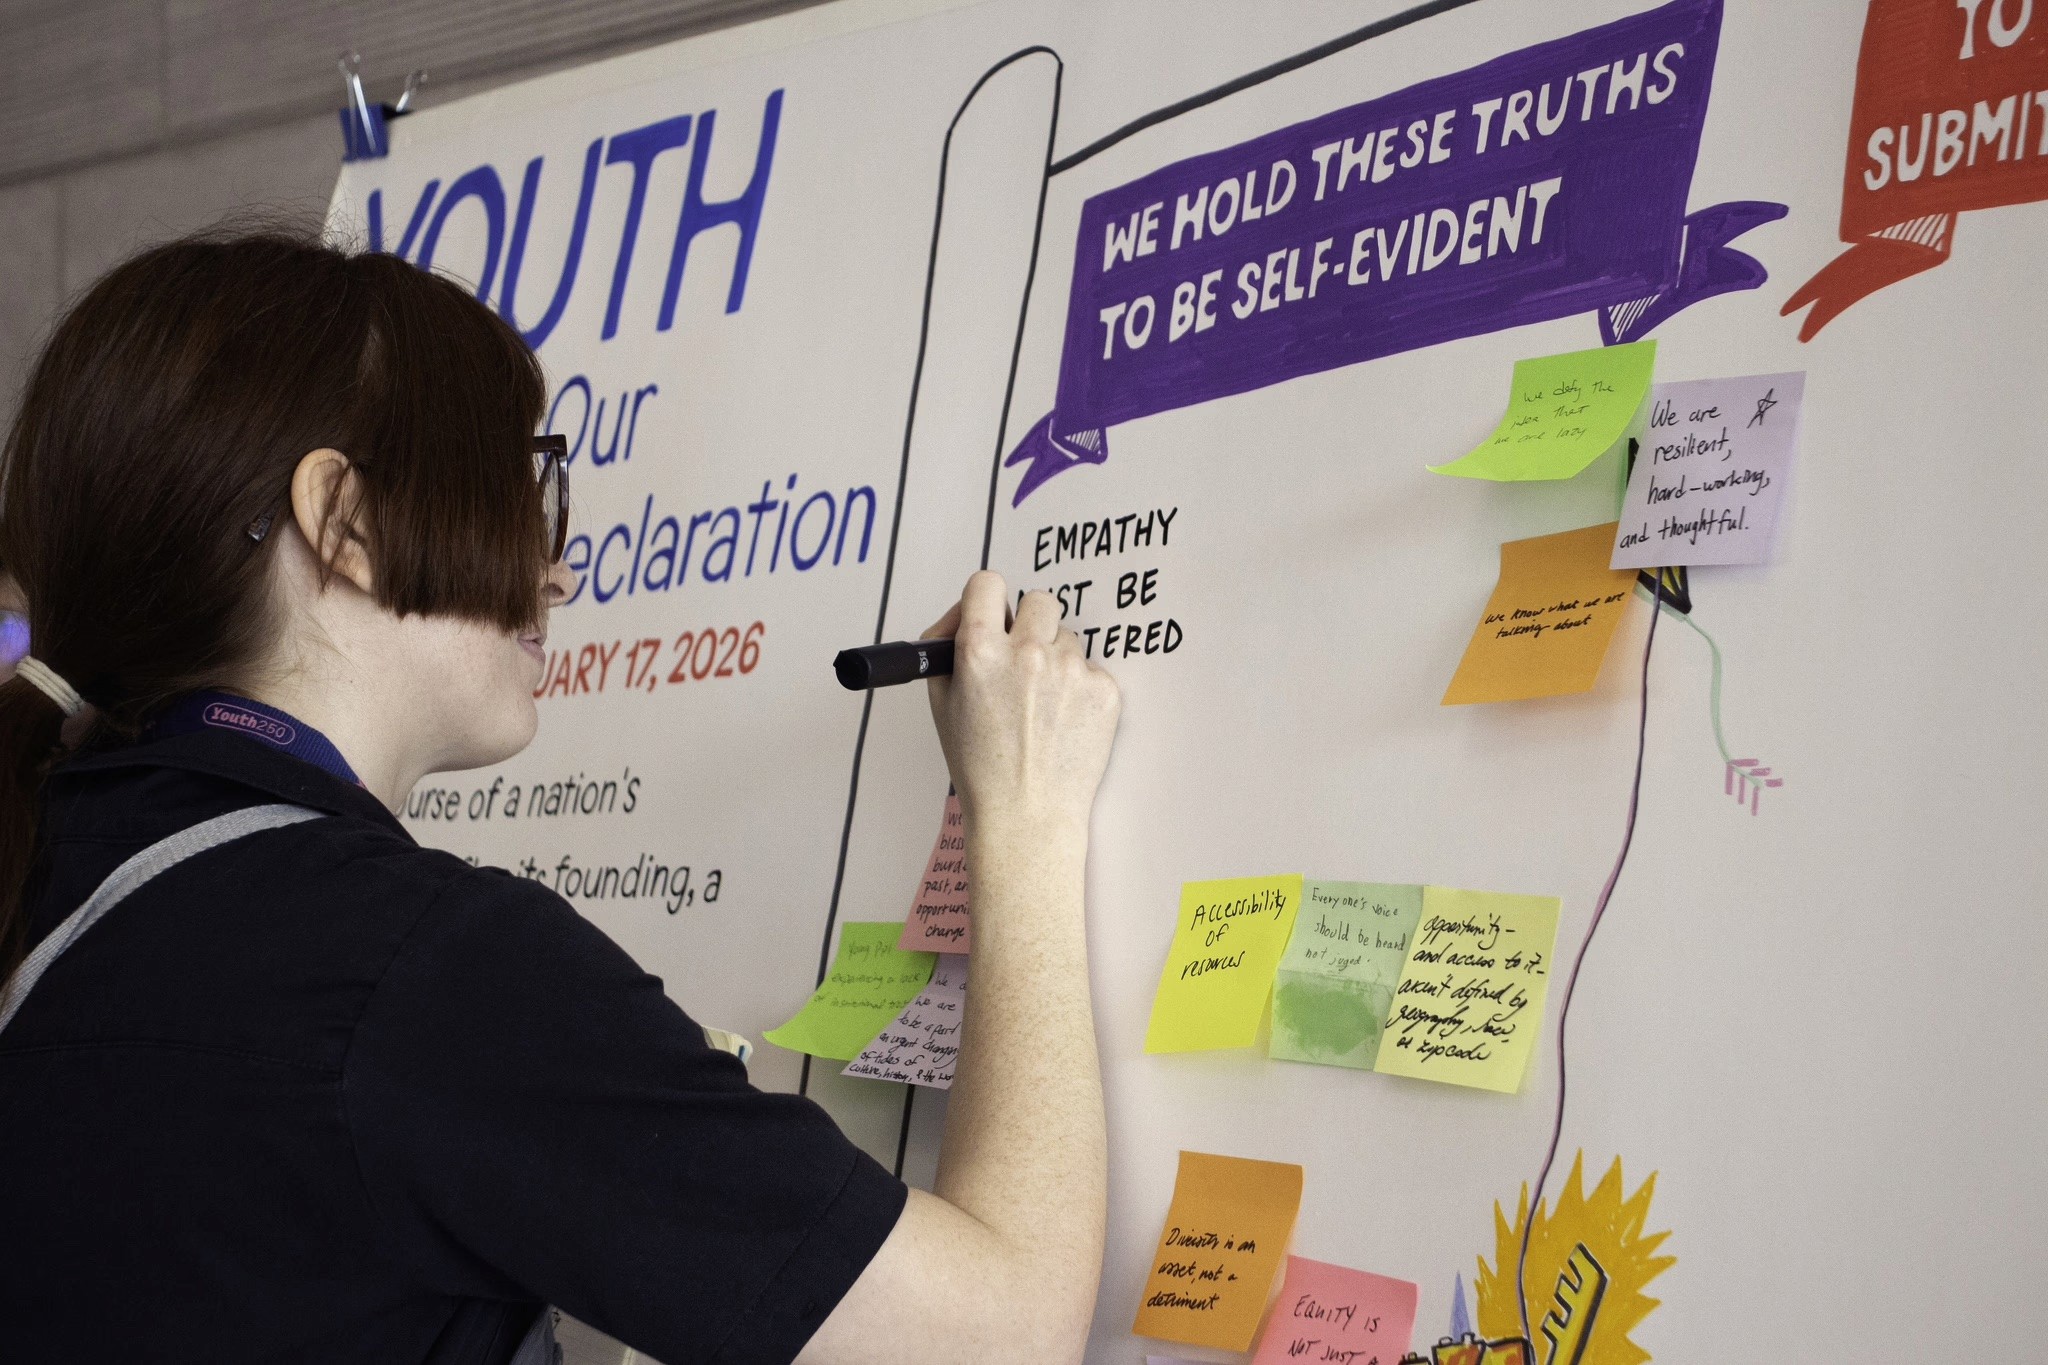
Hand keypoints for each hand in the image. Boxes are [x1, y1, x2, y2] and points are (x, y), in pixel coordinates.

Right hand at [923, 570, 1120, 833]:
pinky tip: (1063, 722)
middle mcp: (1028, 654)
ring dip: (1056, 660)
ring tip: (1042, 707)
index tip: (993, 612)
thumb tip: (965, 612)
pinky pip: (1091, 669)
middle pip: (1039, 600)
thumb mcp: (942, 703)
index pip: (987, 584)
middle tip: (1023, 660)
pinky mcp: (1104, 690)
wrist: (1026, 815)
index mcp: (980, 652)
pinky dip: (1079, 689)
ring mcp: (1071, 671)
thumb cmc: (981, 767)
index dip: (988, 597)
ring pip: (1068, 638)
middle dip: (1030, 624)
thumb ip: (948, 648)